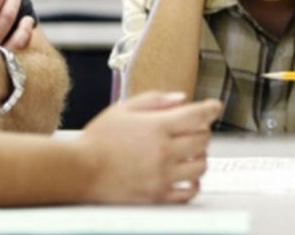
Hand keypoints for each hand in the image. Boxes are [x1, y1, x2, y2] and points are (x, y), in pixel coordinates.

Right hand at [76, 92, 221, 203]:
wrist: (79, 171)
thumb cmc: (97, 140)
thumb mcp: (123, 109)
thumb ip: (155, 100)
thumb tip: (180, 99)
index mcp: (157, 127)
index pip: (197, 115)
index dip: (211, 108)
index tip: (215, 107)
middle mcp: (163, 152)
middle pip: (203, 140)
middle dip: (202, 131)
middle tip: (194, 130)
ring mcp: (162, 176)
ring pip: (201, 166)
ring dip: (199, 157)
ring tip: (189, 153)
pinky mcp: (157, 196)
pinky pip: (189, 192)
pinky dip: (193, 183)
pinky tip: (187, 177)